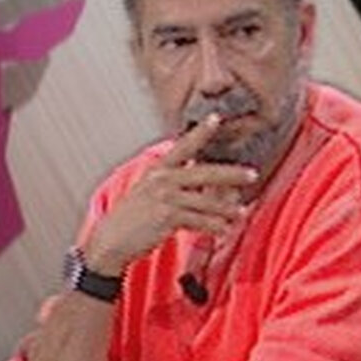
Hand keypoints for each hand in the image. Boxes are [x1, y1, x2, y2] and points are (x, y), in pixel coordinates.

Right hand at [85, 115, 260, 274]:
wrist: (109, 242)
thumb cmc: (128, 220)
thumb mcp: (146, 193)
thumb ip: (170, 184)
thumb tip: (196, 182)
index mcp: (157, 170)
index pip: (182, 147)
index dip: (200, 132)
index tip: (216, 118)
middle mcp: (162, 180)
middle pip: (205, 172)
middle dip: (231, 173)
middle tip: (251, 174)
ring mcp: (165, 198)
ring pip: (206, 200)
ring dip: (225, 209)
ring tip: (238, 213)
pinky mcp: (167, 217)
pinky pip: (199, 220)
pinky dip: (213, 227)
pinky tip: (223, 230)